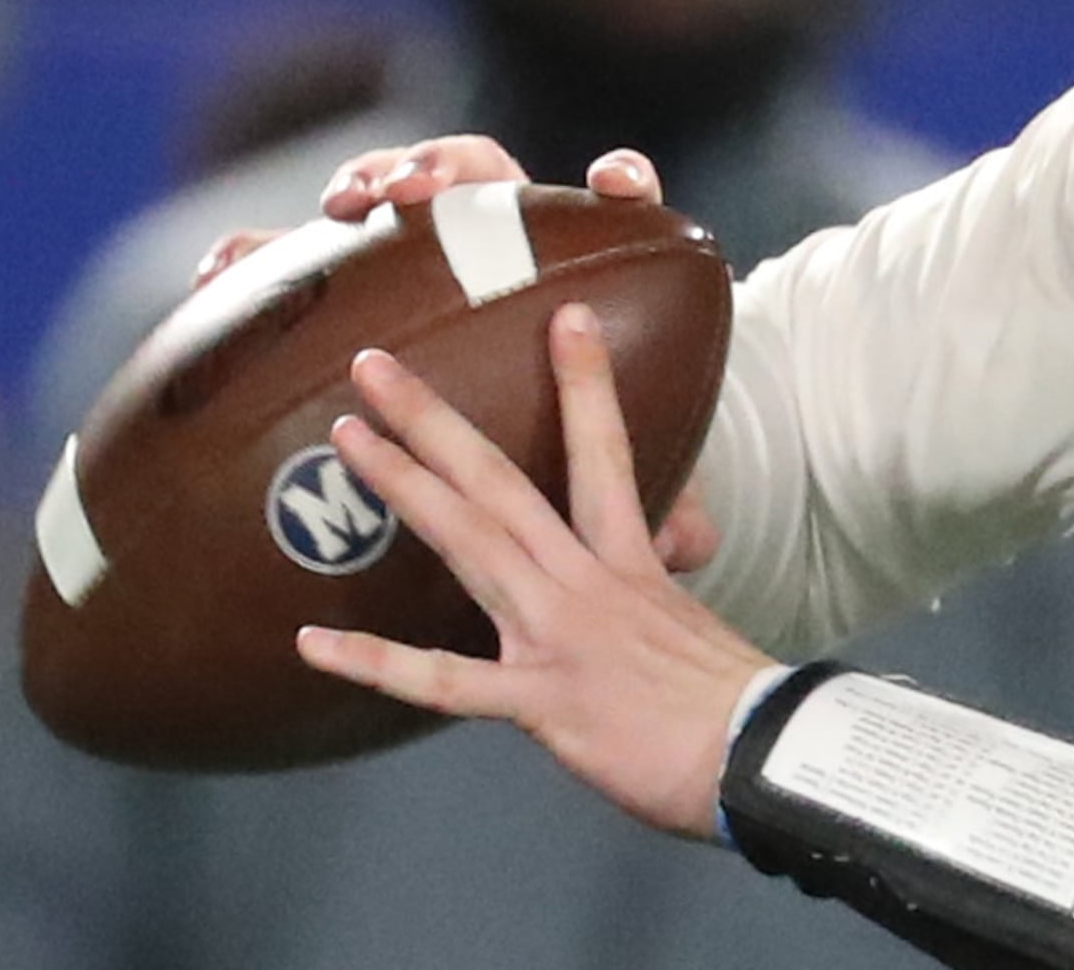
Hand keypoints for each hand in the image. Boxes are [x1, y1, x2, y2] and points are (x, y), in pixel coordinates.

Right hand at [191, 145, 712, 570]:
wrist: (509, 457)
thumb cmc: (580, 477)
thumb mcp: (625, 503)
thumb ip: (660, 516)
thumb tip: (688, 545)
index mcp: (574, 278)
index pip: (615, 203)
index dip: (619, 184)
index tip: (613, 182)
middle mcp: (495, 246)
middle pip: (476, 175)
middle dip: (445, 167)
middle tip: (415, 189)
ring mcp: (416, 257)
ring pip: (383, 191)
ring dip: (360, 181)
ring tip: (342, 205)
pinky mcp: (347, 295)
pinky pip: (291, 260)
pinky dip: (254, 253)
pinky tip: (218, 272)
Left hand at [296, 303, 775, 838]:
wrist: (761, 757)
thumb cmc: (735, 703)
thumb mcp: (691, 625)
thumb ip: (646, 596)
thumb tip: (638, 579)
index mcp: (631, 562)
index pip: (607, 454)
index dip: (587, 383)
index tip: (567, 316)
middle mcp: (586, 581)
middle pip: (501, 483)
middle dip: (436, 419)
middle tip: (375, 366)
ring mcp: (558, 634)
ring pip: (470, 543)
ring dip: (404, 487)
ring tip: (346, 437)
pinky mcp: (541, 699)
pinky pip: (443, 682)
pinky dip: (375, 664)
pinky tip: (311, 646)